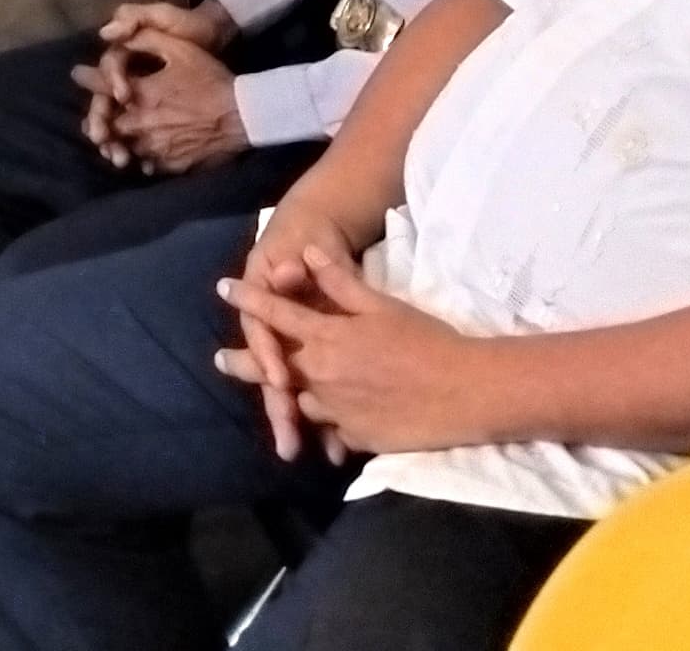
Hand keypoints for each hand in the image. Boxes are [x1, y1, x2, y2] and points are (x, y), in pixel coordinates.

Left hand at [85, 28, 247, 176]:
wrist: (243, 116)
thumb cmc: (210, 79)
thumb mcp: (179, 49)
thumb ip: (145, 40)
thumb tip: (118, 37)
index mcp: (140, 94)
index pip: (101, 87)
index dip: (87, 78)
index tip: (78, 74)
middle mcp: (141, 123)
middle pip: (106, 124)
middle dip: (98, 119)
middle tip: (93, 121)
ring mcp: (154, 147)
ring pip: (123, 146)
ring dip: (115, 142)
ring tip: (109, 140)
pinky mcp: (169, 164)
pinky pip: (145, 164)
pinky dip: (139, 157)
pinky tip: (140, 152)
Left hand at [219, 235, 504, 456]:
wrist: (467, 392)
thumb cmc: (427, 340)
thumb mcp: (382, 304)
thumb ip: (340, 283)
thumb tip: (307, 253)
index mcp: (326, 337)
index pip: (276, 312)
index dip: (248, 297)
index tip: (222, 287)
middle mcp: (322, 374)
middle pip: (272, 368)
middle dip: (245, 362)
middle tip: (221, 360)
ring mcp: (337, 409)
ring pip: (302, 402)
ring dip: (291, 397)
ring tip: (280, 395)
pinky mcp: (359, 437)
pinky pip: (334, 432)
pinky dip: (329, 429)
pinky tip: (327, 434)